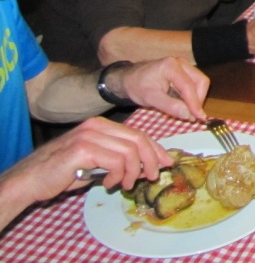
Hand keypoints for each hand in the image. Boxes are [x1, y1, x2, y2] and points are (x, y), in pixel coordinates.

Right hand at [2, 117, 169, 209]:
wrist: (31, 179)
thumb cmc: (62, 172)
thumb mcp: (96, 163)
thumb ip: (119, 161)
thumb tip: (146, 167)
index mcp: (102, 126)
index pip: (138, 134)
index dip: (155, 149)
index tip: (166, 162)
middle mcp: (97, 126)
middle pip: (138, 139)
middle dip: (151, 160)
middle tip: (152, 177)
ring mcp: (90, 135)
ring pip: (130, 151)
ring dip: (133, 172)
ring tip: (125, 184)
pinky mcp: (84, 149)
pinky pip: (116, 161)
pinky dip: (118, 175)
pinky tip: (107, 183)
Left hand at [113, 58, 208, 122]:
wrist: (129, 79)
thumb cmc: (137, 86)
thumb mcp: (150, 98)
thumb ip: (169, 106)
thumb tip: (188, 115)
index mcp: (171, 66)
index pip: (189, 86)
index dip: (195, 103)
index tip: (199, 118)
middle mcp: (181, 63)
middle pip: (200, 81)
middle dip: (198, 99)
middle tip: (192, 115)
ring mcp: (184, 66)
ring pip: (200, 82)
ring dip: (196, 98)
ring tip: (188, 111)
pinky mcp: (184, 72)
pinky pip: (194, 83)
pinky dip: (192, 96)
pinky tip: (185, 105)